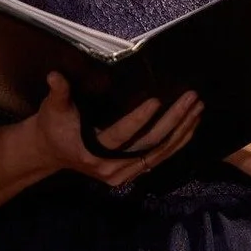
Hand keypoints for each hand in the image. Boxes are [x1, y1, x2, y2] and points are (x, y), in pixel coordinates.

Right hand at [29, 71, 201, 188]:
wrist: (53, 151)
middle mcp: (110, 167)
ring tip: (197, 108)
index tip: (157, 100)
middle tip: (191, 98)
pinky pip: (160, 158)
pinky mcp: (132, 172)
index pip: (120, 136)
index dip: (139, 119)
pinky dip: (178, 142)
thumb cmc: (54, 125)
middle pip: (149, 145)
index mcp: (91, 153)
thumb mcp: (53, 108)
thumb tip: (55, 76)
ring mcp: (123, 173)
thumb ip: (59, 92)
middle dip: (173, 120)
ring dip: (182, 130)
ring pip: (160, 153)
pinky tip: (192, 125)